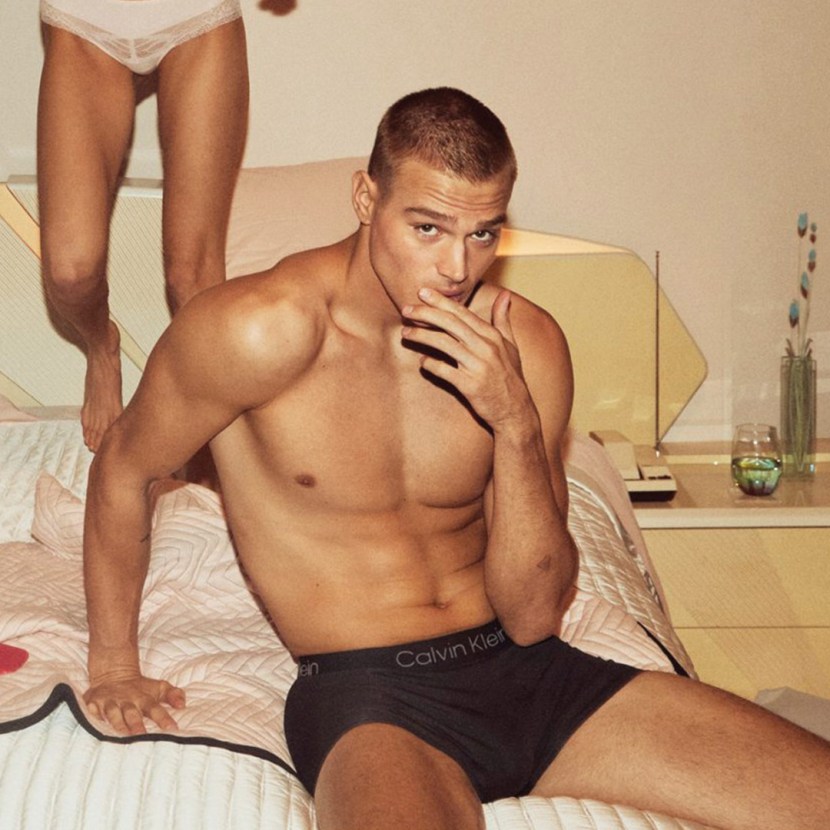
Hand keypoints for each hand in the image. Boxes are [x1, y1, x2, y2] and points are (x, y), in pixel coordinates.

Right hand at [84, 674, 185, 734]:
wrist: (113, 673)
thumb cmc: (139, 688)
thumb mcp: (158, 688)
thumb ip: (173, 695)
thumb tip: (183, 704)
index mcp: (143, 699)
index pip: (156, 709)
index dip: (164, 718)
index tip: (173, 728)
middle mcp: (127, 701)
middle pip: (133, 714)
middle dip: (136, 724)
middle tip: (141, 736)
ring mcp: (110, 702)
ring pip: (113, 714)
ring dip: (117, 724)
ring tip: (121, 736)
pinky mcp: (93, 702)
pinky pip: (91, 711)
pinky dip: (92, 717)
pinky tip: (93, 725)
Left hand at [401, 287, 532, 429]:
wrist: (515, 410)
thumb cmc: (510, 376)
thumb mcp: (510, 345)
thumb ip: (503, 319)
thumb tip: (504, 294)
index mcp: (492, 336)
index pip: (462, 313)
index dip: (441, 302)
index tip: (422, 292)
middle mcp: (486, 348)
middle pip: (451, 324)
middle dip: (426, 314)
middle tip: (406, 309)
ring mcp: (478, 367)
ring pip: (445, 344)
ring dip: (422, 336)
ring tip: (405, 333)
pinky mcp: (470, 386)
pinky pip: (445, 371)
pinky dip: (431, 364)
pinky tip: (422, 361)